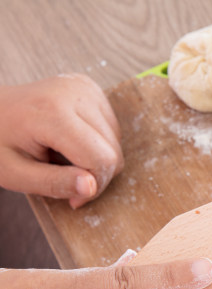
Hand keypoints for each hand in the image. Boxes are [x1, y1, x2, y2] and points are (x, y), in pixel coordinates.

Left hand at [0, 74, 122, 207]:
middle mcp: (74, 93)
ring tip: (63, 155)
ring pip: (116, 141)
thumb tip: (91, 187)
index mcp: (52, 113)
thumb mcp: (15, 174)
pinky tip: (71, 140)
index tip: (72, 197)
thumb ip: (53, 183)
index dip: (93, 185)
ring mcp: (85, 87)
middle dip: (95, 173)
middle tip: (64, 177)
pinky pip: (112, 128)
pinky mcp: (91, 88)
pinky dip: (98, 142)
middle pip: (113, 151)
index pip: (101, 159)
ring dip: (96, 157)